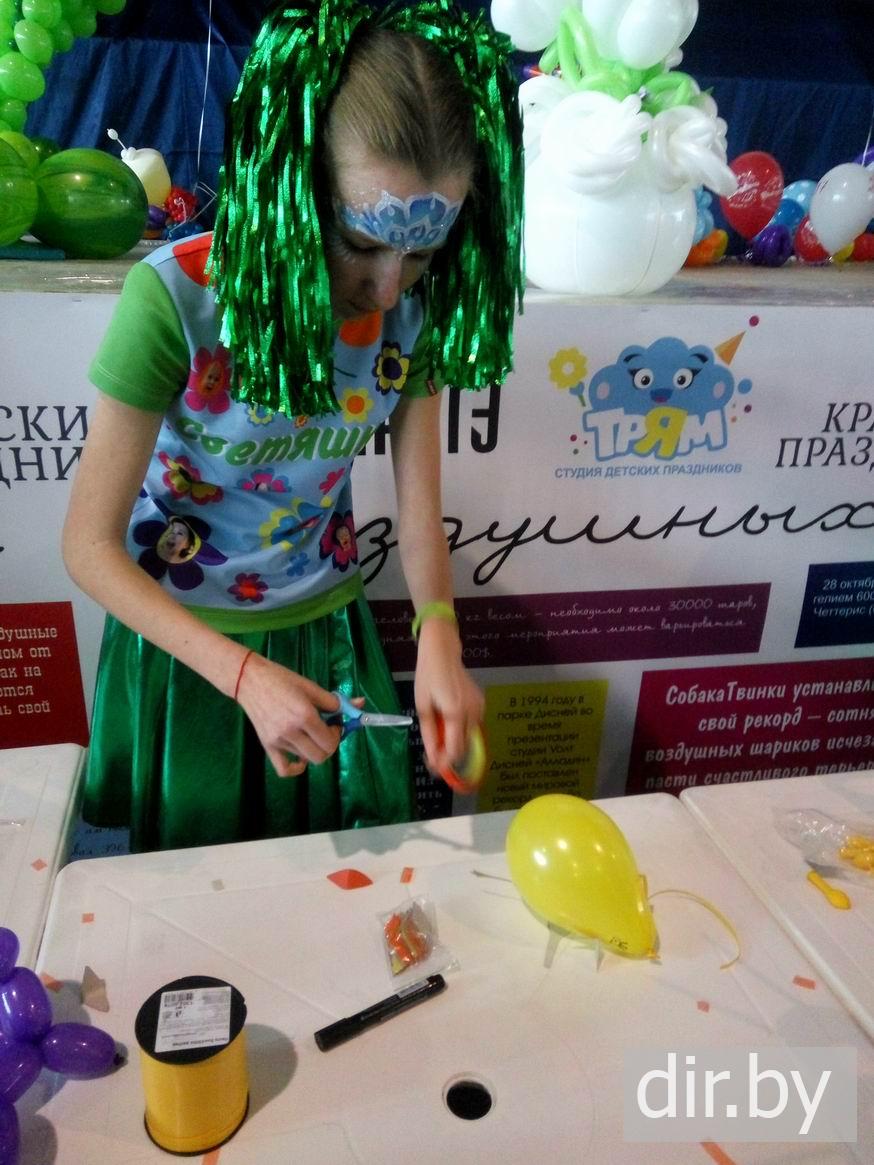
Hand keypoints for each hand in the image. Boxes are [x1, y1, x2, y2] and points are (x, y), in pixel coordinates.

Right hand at [234, 653, 343, 776]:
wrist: (249, 680)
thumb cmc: (282, 679)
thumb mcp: (311, 687)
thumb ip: (335, 701)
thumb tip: (360, 704)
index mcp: (304, 716)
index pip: (330, 741)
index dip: (338, 733)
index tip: (335, 722)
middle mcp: (291, 732)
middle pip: (321, 756)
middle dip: (330, 745)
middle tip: (326, 730)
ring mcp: (277, 742)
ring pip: (306, 759)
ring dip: (314, 749)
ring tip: (310, 733)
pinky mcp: (267, 746)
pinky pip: (284, 769)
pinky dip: (296, 768)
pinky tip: (301, 757)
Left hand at [414, 620, 483, 773]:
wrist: (442, 652)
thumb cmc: (428, 677)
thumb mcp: (423, 707)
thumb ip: (430, 734)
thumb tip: (434, 758)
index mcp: (456, 712)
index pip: (456, 750)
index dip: (445, 763)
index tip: (433, 768)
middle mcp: (473, 712)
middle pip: (464, 747)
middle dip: (448, 755)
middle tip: (432, 755)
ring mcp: (480, 707)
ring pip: (468, 737)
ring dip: (454, 742)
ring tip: (437, 733)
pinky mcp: (481, 703)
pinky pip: (471, 726)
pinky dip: (460, 730)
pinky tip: (447, 721)